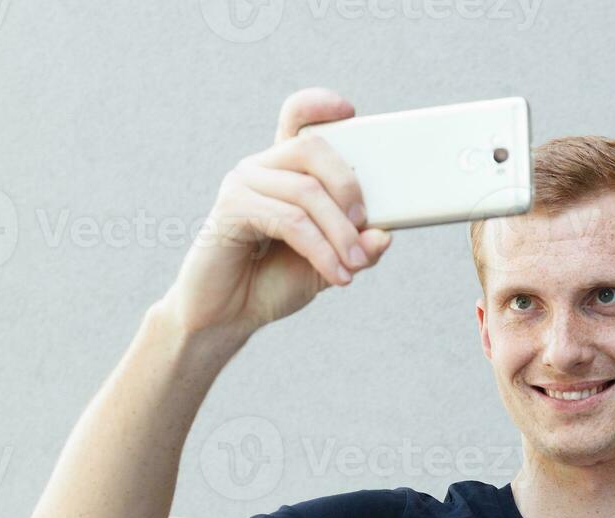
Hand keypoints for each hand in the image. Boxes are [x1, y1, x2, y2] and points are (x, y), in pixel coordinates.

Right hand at [158, 88, 393, 338]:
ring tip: (354, 265)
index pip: (296, 119)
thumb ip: (357, 247)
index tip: (350, 111)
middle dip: (350, 188)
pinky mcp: (231, 207)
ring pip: (307, 191)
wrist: (228, 316)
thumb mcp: (328, 264)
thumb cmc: (273, 282)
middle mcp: (261, 167)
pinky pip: (290, 220)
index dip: (319, 104)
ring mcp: (243, 182)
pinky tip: (337, 274)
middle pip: (314, 148)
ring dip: (341, 233)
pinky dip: (321, 249)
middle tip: (366, 230)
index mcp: (284, 171)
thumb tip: (386, 234)